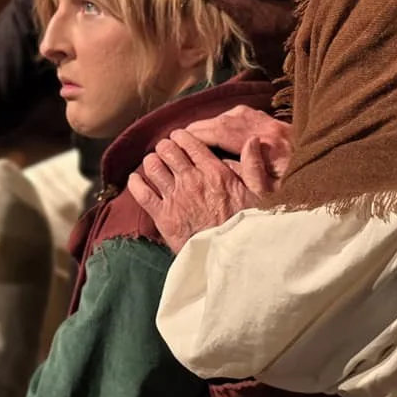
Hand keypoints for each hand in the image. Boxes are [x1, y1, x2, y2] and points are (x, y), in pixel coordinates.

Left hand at [128, 129, 274, 253]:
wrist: (230, 260)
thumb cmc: (247, 228)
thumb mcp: (260, 195)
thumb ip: (255, 167)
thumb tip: (254, 140)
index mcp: (215, 172)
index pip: (190, 142)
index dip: (181, 137)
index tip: (179, 139)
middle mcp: (192, 180)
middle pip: (167, 150)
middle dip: (165, 147)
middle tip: (166, 152)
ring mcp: (175, 198)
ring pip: (152, 166)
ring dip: (152, 162)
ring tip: (155, 165)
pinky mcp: (163, 217)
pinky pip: (141, 193)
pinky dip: (135, 183)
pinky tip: (136, 180)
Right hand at [186, 105, 292, 184]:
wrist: (330, 177)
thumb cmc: (300, 192)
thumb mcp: (276, 193)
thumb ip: (253, 175)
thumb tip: (235, 153)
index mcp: (267, 144)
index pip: (225, 131)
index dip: (201, 133)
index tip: (182, 138)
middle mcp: (271, 128)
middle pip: (228, 119)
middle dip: (203, 125)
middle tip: (183, 134)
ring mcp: (276, 124)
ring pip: (238, 114)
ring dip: (216, 121)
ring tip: (198, 131)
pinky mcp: (281, 126)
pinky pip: (249, 115)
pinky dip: (231, 118)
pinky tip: (223, 127)